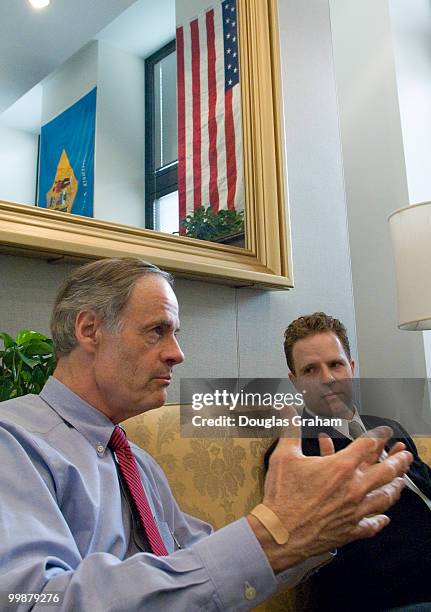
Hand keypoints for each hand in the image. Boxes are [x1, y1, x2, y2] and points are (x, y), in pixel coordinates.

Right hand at [247, 408, 412, 571]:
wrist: (279, 533)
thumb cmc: (282, 495)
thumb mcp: (284, 456)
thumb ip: (290, 430)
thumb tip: (287, 410)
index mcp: (340, 467)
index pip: (368, 445)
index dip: (379, 436)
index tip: (385, 432)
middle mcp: (354, 488)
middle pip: (386, 472)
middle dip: (398, 461)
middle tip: (405, 455)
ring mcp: (355, 510)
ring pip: (384, 498)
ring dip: (395, 488)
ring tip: (401, 483)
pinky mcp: (350, 529)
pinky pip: (372, 524)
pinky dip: (380, 520)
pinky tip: (384, 518)